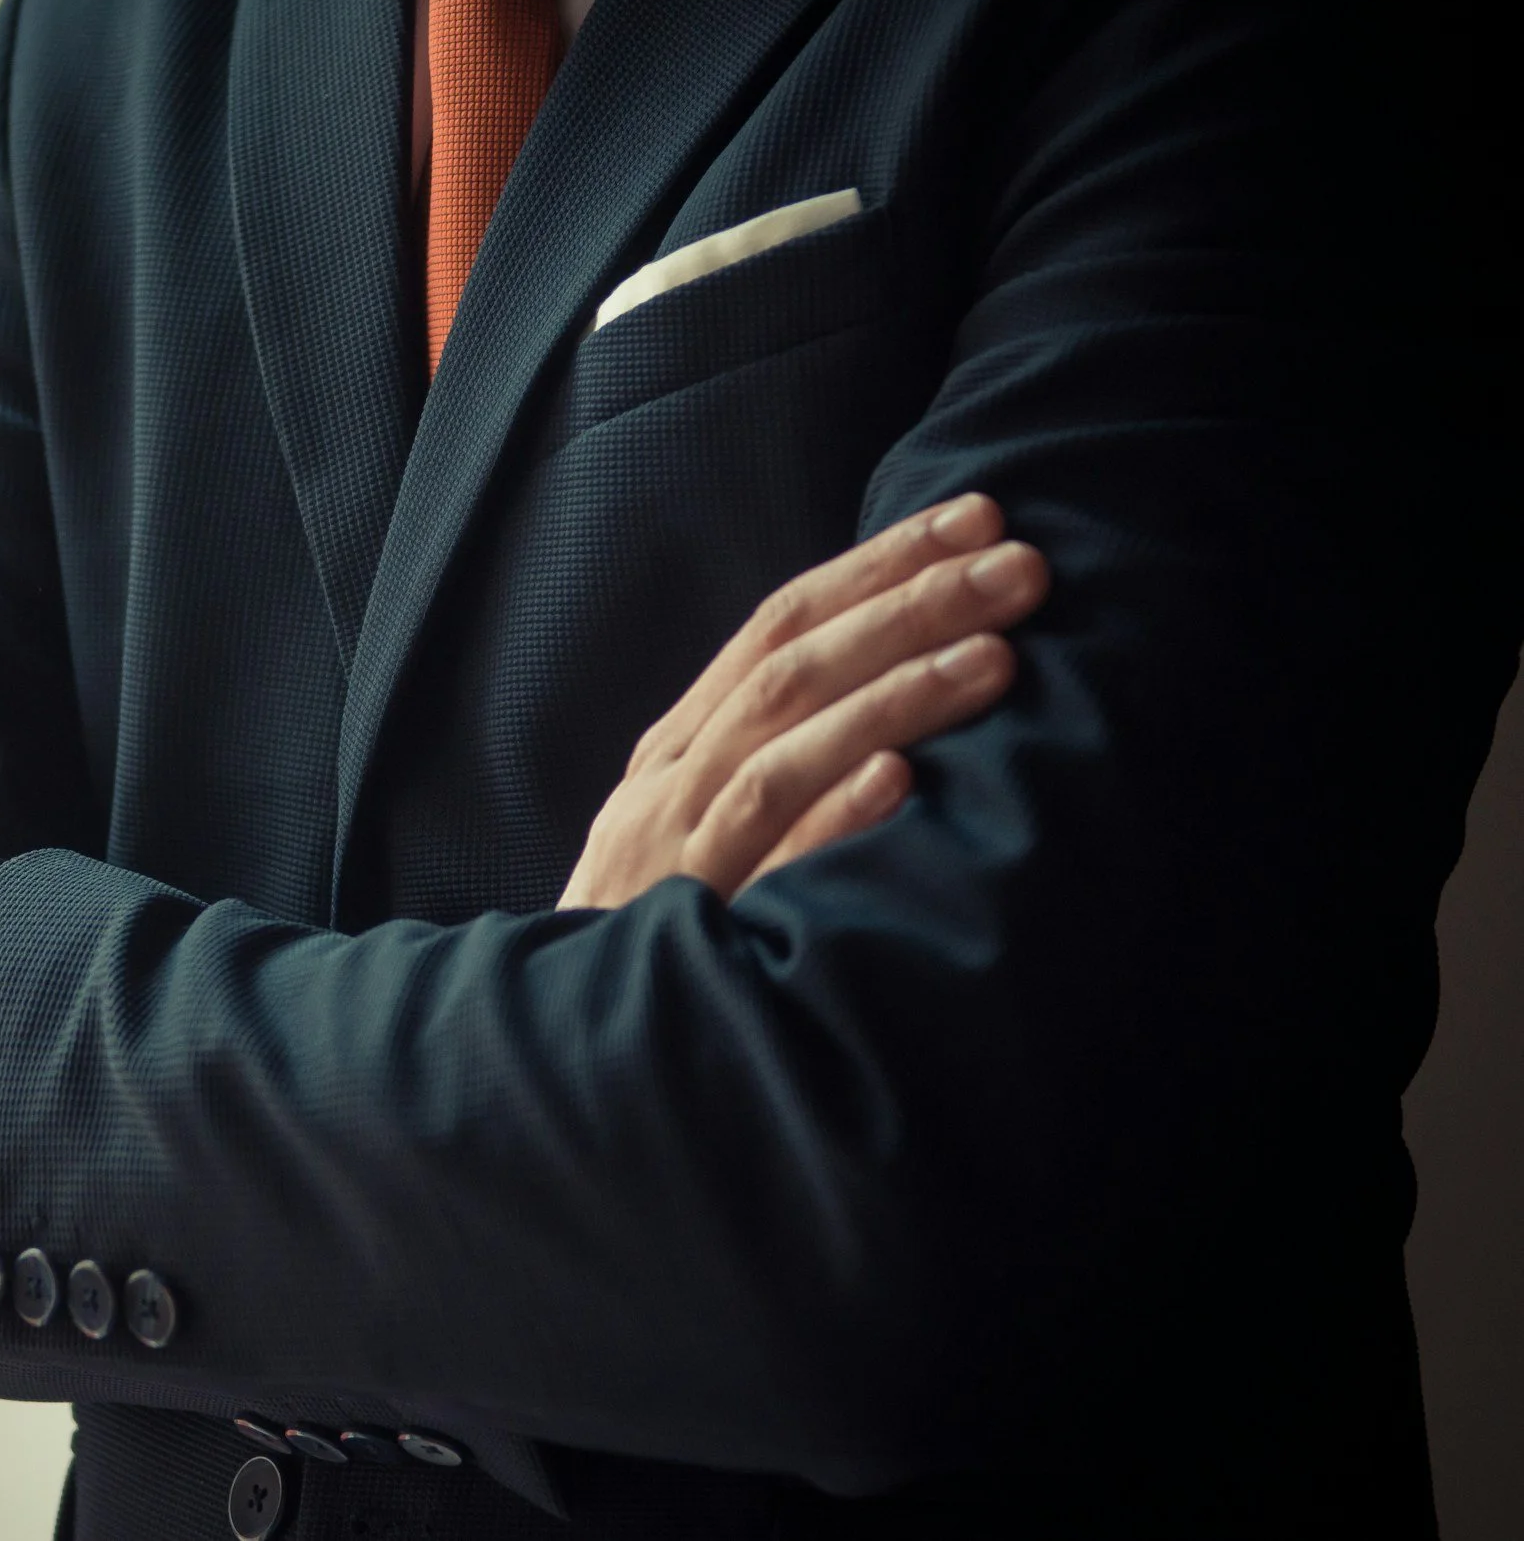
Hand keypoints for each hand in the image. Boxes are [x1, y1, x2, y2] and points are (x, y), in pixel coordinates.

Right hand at [560, 493, 1048, 908]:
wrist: (557, 1055)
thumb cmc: (657, 942)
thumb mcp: (700, 837)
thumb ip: (773, 770)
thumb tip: (898, 706)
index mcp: (678, 751)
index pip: (777, 626)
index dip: (877, 566)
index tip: (974, 519)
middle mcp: (670, 784)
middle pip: (790, 666)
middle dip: (907, 603)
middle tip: (1016, 563)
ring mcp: (674, 855)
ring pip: (782, 748)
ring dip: (891, 693)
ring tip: (997, 655)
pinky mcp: (684, 933)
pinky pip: (758, 862)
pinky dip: (826, 815)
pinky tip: (899, 781)